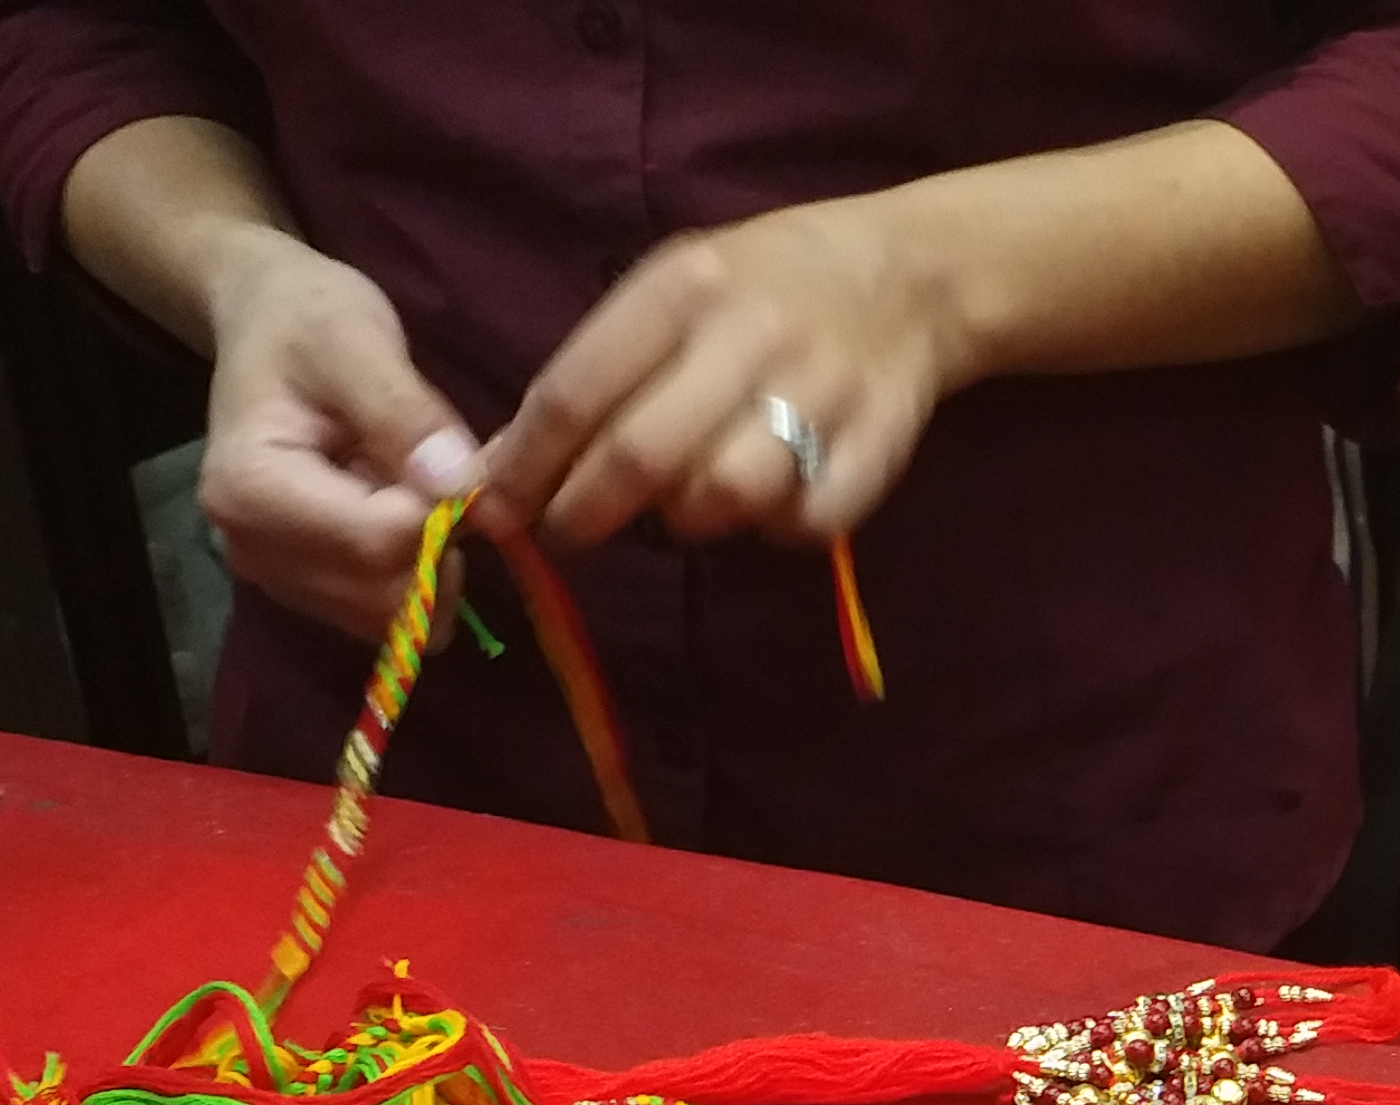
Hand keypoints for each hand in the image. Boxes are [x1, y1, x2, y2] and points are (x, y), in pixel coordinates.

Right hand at [196, 235, 477, 638]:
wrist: (268, 325)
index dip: (437, 513)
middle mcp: (251, 549)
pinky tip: (408, 509)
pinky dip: (418, 572)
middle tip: (446, 469)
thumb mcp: (356, 339)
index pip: (374, 545)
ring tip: (419, 483)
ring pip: (393, 616)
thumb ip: (404, 413)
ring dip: (432, 560)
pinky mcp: (308, 588)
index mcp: (249, 489)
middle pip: (384, 595)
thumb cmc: (306, 320)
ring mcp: (277, 576)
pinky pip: (388, 613)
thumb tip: (459, 486)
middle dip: (438, 543)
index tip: (456, 458)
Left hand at [474, 201, 946, 551]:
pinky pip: (805, 524)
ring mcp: (822, 391)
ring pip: (724, 498)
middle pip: (642, 456)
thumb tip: (498, 469)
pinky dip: (772, 531)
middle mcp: (751, 333)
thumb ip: (593, 373)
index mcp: (684, 286)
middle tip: (567, 531)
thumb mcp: (672, 291)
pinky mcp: (879, 444)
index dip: (524, 466)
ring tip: (676, 506)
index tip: (494, 510)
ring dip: (683, 521)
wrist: (904, 277)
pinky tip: (763, 504)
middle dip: (585, 512)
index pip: (576, 392)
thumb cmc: (760, 288)